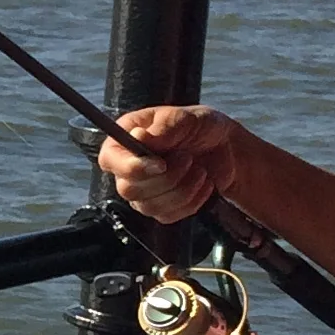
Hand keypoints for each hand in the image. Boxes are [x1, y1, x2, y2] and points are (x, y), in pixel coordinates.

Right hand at [96, 102, 240, 225]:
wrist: (224, 147)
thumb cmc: (199, 126)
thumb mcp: (186, 118)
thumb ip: (164, 128)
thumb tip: (138, 137)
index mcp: (124, 140)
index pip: (110, 160)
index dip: (131, 167)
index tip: (161, 164)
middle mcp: (126, 169)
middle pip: (129, 189)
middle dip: (167, 178)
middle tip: (188, 158)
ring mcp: (142, 192)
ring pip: (150, 207)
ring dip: (183, 189)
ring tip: (199, 169)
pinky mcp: (160, 209)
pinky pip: (168, 216)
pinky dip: (192, 200)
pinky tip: (203, 182)